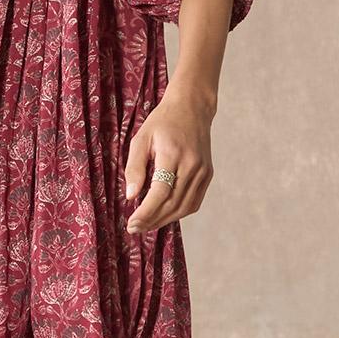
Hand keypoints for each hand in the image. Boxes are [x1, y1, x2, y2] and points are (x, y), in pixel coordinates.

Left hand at [123, 84, 214, 233]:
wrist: (192, 108)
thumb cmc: (162, 122)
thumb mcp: (141, 139)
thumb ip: (134, 168)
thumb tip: (130, 196)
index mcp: (173, 153)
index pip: (161, 191)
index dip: (146, 211)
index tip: (132, 222)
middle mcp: (192, 164)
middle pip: (173, 203)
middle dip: (152, 220)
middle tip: (134, 228)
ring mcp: (203, 171)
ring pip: (184, 207)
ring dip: (164, 220)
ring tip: (146, 225)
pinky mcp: (208, 175)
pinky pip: (194, 202)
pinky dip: (178, 213)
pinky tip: (163, 215)